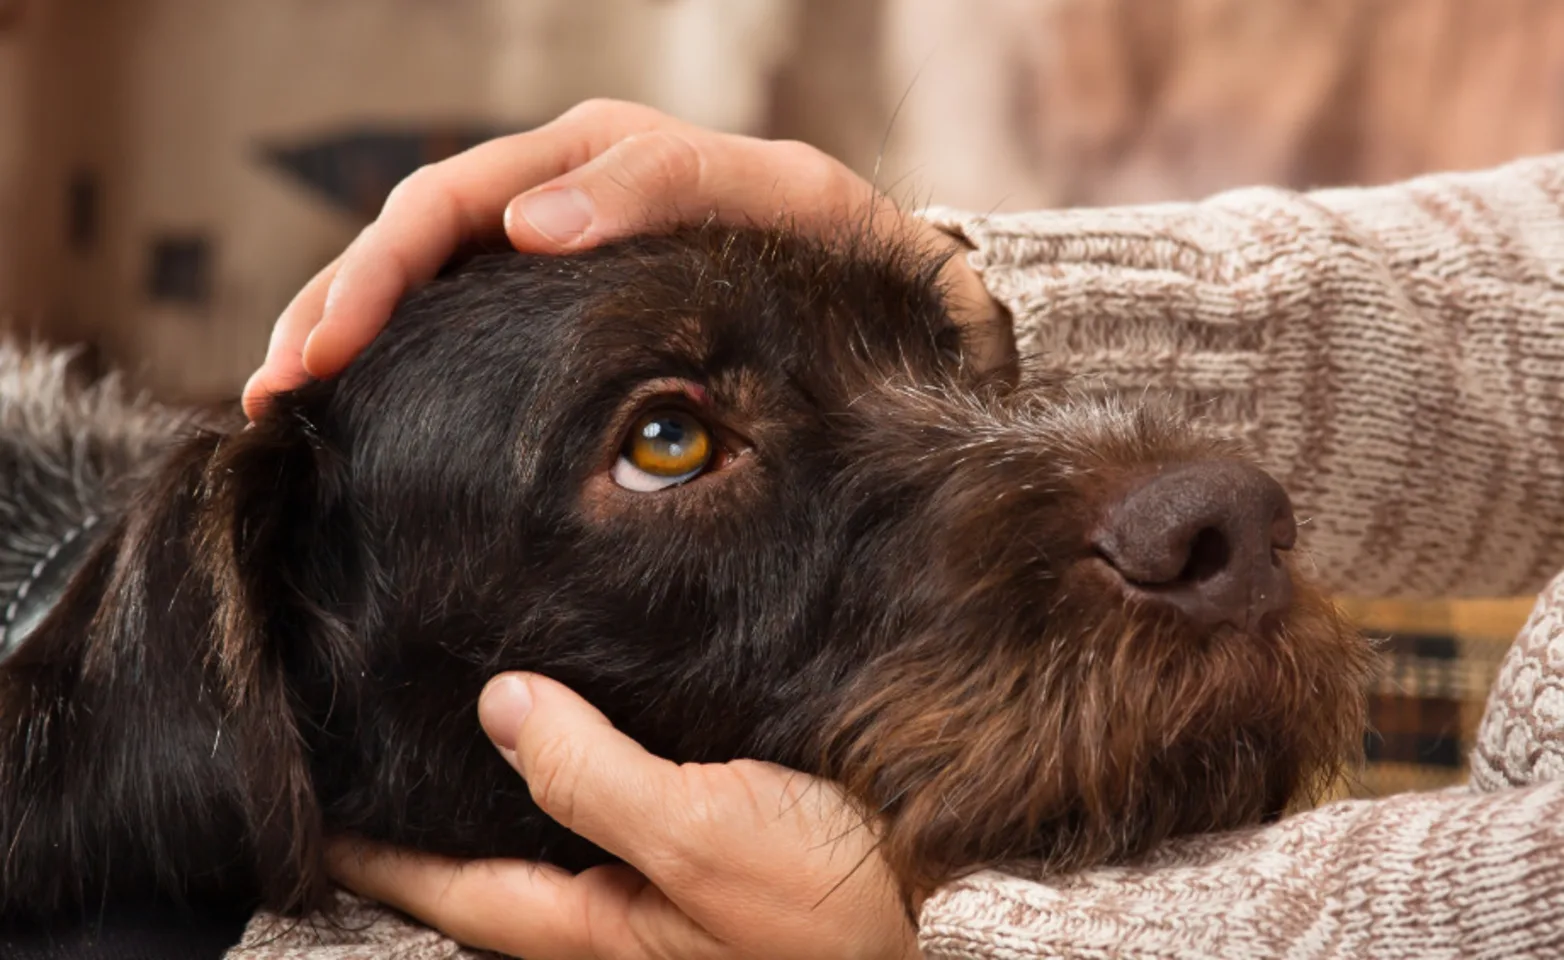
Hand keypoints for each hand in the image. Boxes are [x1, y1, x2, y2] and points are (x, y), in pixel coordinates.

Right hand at [244, 99, 1008, 418]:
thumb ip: (663, 188)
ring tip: (282, 405)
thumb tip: (529, 224)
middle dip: (334, 308)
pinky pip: (461, 319)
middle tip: (276, 394)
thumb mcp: (777, 196)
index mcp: (595, 157)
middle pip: (410, 238)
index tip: (327, 351)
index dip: (378, 273)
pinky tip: (357, 405)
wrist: (886, 289)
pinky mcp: (561, 306)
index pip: (450, 202)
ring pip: (421, 279)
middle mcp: (557, 192)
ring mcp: (554, 248)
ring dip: (343, 332)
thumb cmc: (837, 246)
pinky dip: (399, 358)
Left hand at [328, 673, 920, 959]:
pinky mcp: (706, 839)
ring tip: (447, 698)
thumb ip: (594, 777)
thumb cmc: (827, 904)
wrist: (940, 916)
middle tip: (363, 721)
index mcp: (588, 922)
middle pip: (484, 848)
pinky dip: (575, 751)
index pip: (441, 879)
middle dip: (422, 794)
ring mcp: (655, 878)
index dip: (368, 839)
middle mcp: (608, 905)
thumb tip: (500, 704)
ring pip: (547, 817)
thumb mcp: (703, 838)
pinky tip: (575, 700)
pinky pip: (614, 793)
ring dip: (498, 768)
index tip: (304, 778)